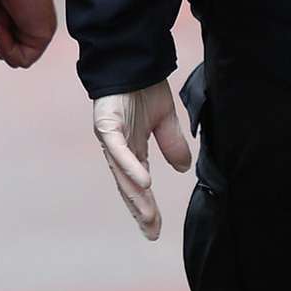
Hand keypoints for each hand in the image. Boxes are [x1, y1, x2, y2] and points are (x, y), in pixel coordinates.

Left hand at [91, 80, 192, 239]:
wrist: (133, 59)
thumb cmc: (144, 88)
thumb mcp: (165, 120)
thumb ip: (172, 144)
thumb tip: (183, 169)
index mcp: (132, 149)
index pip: (137, 185)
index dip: (145, 207)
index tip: (154, 230)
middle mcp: (118, 148)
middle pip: (128, 186)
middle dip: (140, 209)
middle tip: (150, 231)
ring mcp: (111, 138)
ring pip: (122, 173)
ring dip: (135, 195)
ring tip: (147, 216)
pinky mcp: (107, 125)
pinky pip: (118, 149)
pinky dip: (130, 166)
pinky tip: (144, 182)